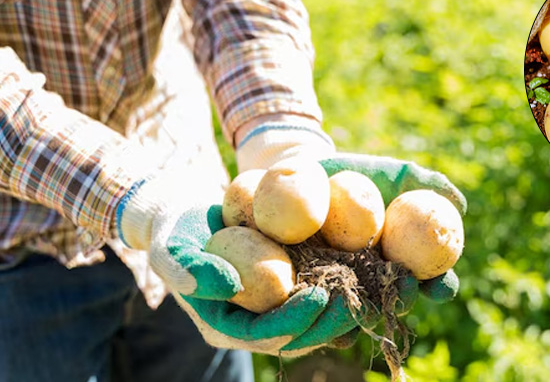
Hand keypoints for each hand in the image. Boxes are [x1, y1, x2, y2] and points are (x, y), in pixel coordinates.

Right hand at [116, 171, 361, 354]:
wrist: (186, 215)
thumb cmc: (174, 233)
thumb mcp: (172, 249)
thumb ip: (192, 271)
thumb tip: (230, 285)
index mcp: (227, 326)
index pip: (265, 335)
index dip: (295, 321)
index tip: (321, 298)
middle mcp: (255, 323)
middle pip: (299, 332)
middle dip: (331, 320)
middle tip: (359, 298)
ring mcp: (275, 306)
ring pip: (318, 317)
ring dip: (349, 306)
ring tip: (377, 288)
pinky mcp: (291, 285)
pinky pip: (324, 290)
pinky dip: (349, 283)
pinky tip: (375, 270)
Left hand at [235, 121, 466, 315]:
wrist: (300, 175)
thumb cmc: (353, 174)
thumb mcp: (389, 173)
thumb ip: (423, 183)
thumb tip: (458, 203)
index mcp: (401, 261)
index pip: (431, 280)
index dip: (441, 286)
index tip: (442, 283)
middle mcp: (375, 282)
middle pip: (396, 300)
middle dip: (404, 299)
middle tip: (405, 287)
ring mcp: (341, 290)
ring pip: (358, 310)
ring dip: (365, 310)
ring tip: (366, 303)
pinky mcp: (306, 293)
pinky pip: (315, 308)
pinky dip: (319, 311)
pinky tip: (319, 304)